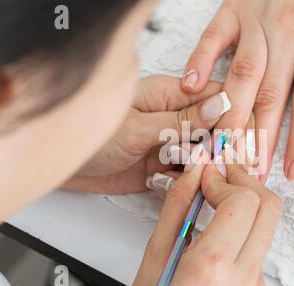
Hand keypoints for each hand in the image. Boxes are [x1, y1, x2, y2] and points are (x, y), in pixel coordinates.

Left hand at [62, 75, 229, 193]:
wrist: (60, 163)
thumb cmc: (88, 132)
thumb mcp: (138, 126)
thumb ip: (180, 120)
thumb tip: (220, 106)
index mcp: (170, 95)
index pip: (216, 98)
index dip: (232, 116)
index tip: (234, 138)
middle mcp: (173, 118)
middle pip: (214, 129)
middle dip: (216, 148)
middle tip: (205, 163)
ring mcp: (168, 144)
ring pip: (202, 155)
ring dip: (196, 168)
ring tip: (175, 172)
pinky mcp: (161, 168)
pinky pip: (185, 176)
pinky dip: (180, 183)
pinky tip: (160, 181)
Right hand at [128, 148, 281, 285]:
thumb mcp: (154, 262)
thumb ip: (176, 211)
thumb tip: (193, 175)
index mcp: (213, 268)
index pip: (243, 201)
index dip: (224, 178)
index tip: (205, 173)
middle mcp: (244, 278)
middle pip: (269, 208)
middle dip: (245, 180)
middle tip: (221, 172)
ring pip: (266, 226)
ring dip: (245, 202)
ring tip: (216, 195)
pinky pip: (257, 246)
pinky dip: (242, 226)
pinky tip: (219, 224)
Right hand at [182, 0, 293, 180]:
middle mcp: (287, 32)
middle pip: (270, 95)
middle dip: (260, 139)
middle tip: (250, 173)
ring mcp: (257, 21)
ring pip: (240, 76)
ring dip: (229, 116)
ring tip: (221, 150)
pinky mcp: (234, 10)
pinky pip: (212, 37)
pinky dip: (198, 61)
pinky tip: (191, 90)